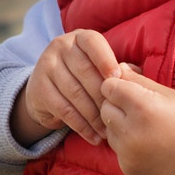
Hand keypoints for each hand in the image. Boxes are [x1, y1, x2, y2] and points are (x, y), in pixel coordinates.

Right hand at [11, 29, 118, 144]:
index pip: (92, 41)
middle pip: (84, 71)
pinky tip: (93, 136)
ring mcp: (46, 66)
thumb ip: (117, 70)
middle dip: (103, 96)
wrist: (45, 91)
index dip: (106, 59)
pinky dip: (81, 126)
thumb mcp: (97, 67)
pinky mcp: (39, 89)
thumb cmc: (82, 77)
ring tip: (108, 131)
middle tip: (118, 114)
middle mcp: (60, 47)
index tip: (117, 79)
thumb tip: (136, 76)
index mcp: (79, 38)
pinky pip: (64, 110)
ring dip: (94, 116)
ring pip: (75, 93)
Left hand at [98, 67, 174, 174]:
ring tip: (143, 128)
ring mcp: (129, 154)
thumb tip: (117, 68)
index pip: (108, 87)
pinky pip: (116, 150)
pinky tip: (146, 145)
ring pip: (108, 129)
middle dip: (116, 105)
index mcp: (143, 107)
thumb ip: (138, 80)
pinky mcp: (128, 168)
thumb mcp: (167, 94)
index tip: (129, 90)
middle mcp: (132, 132)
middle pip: (105, 109)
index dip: (117, 86)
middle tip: (137, 109)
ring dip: (119, 125)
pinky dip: (126, 145)